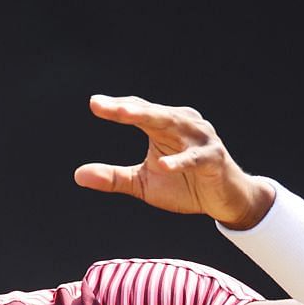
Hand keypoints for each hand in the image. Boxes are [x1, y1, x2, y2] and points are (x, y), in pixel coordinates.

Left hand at [73, 95, 274, 229]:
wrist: (225, 200)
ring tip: (125, 116)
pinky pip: (194, 158)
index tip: (94, 104)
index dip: (117, 108)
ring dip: (150, 118)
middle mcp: (183, 124)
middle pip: (153, 112)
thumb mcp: (143, 183)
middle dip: (129, 108)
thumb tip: (78, 174)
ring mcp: (200, 139)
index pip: (139, 111)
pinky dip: (180, 162)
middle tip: (105, 105)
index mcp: (164, 126)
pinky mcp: (213, 159)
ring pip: (174, 124)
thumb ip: (113, 177)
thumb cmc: (185, 185)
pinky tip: (163, 166)